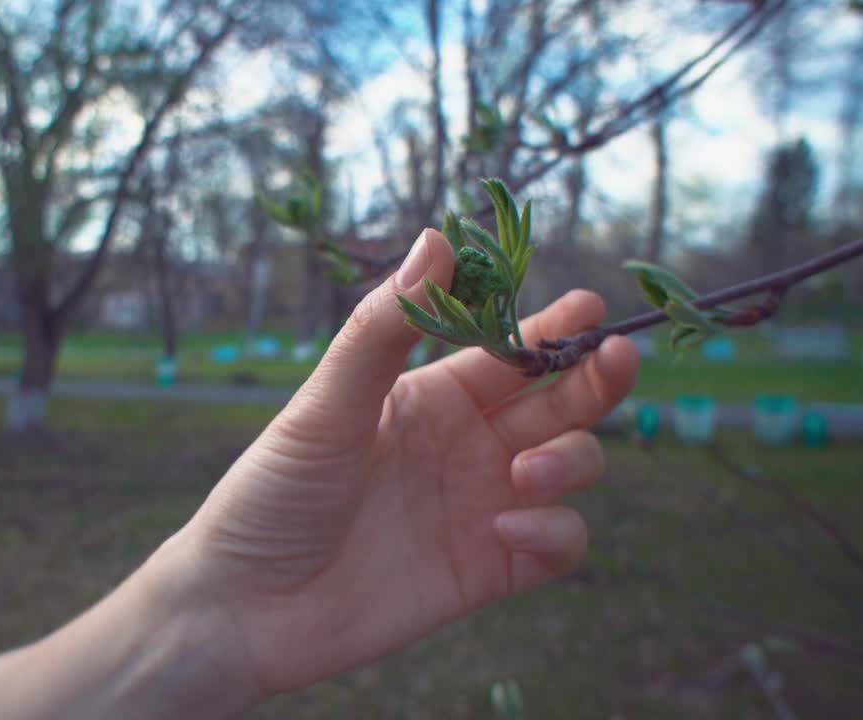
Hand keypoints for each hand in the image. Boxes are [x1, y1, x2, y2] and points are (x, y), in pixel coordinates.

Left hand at [170, 228, 639, 697]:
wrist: (247, 605)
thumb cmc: (275, 492)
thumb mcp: (327, 404)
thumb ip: (384, 327)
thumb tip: (437, 239)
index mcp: (429, 395)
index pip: (509, 349)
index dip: (553, 326)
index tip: (587, 304)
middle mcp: (466, 444)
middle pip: (558, 401)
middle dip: (594, 378)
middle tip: (615, 356)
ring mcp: (483, 504)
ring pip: (573, 465)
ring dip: (572, 459)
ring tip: (525, 472)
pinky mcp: (490, 568)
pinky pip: (559, 543)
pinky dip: (555, 532)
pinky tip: (507, 527)